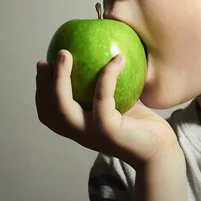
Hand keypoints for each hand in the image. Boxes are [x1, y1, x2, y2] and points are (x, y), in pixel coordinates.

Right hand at [35, 50, 181, 168]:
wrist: (159, 149)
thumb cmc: (139, 124)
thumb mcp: (119, 102)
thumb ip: (105, 87)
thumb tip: (98, 51)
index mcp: (78, 126)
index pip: (49, 112)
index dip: (41, 90)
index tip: (43, 64)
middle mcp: (80, 133)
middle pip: (50, 110)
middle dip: (43, 83)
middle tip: (51, 56)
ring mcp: (92, 133)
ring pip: (64, 107)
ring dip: (60, 79)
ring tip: (66, 54)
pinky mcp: (109, 131)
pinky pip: (102, 97)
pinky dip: (107, 76)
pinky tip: (118, 58)